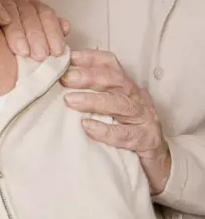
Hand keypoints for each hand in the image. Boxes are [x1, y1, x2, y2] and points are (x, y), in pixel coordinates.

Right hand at [0, 0, 69, 59]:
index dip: (53, 32)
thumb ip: (46, 31)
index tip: (57, 52)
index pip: (45, 14)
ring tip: (22, 51)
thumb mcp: (27, 36)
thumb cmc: (1, 38)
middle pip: (30, 12)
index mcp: (28, 4)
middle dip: (37, 35)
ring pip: (12, 8)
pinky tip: (3, 21)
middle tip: (40, 56)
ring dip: (18, 30)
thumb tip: (66, 27)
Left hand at [62, 49, 171, 194]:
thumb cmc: (129, 129)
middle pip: (114, 79)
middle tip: (65, 79)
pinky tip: (87, 127)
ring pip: (120, 103)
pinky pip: (124, 134)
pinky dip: (105, 130)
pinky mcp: (146, 140)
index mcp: (126, 86)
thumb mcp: (113, 106)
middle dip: (88, 76)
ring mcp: (143, 118)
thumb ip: (93, 93)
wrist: (160, 160)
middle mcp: (136, 97)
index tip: (67, 58)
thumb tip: (60, 82)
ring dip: (93, 100)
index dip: (89, 57)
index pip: (110, 63)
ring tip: (70, 100)